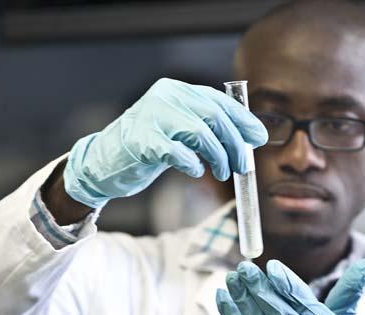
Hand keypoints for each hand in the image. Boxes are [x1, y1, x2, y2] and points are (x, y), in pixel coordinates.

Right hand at [63, 78, 267, 207]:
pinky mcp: (140, 140)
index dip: (243, 120)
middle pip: (214, 116)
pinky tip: (196, 171)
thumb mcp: (180, 131)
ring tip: (222, 173)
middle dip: (235, 143)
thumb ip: (208, 127)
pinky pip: (177, 152)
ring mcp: (151, 116)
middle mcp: (165, 97)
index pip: (219, 100)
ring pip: (200, 133)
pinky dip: (192, 164)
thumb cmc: (149, 148)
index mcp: (177, 90)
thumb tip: (250, 137)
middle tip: (243, 165)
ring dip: (219, 157)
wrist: (104, 163)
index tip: (259, 138)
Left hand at [216, 259, 364, 314]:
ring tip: (232, 278)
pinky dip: (229, 313)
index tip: (271, 267)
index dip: (284, 281)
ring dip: (239, 295)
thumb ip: (349, 291)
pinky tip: (223, 296)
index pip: (299, 298)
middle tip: (244, 267)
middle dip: (256, 285)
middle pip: (271, 306)